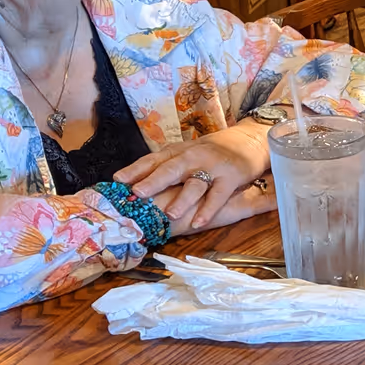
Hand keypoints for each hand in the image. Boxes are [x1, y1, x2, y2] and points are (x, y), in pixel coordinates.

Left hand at [116, 120, 272, 232]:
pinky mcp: (231, 177)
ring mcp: (213, 167)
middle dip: (154, 181)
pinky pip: (218, 195)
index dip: (136, 169)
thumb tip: (131, 184)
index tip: (118, 180)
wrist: (247, 141)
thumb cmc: (209, 153)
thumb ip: (163, 166)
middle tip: (138, 194)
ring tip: (170, 213)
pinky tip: (198, 223)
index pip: (153, 159)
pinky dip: (209, 209)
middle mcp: (193, 157)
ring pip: (195, 184)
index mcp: (178, 151)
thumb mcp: (185, 154)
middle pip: (171, 169)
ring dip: (183, 199)